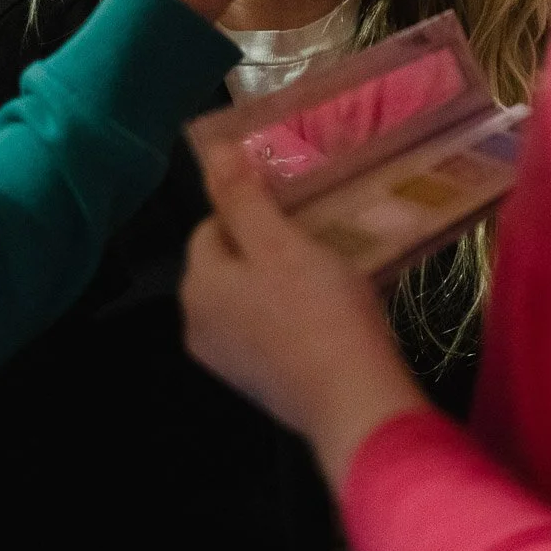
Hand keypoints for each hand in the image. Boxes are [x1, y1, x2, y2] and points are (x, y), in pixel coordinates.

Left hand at [181, 142, 429, 484]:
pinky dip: (289, 314)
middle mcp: (197, 325)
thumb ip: (243, 197)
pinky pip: (265, 328)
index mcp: (197, 286)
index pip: (212, 225)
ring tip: (326, 275)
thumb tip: (212, 148)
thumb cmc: (318, 312)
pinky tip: (325, 314)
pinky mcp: (256, 382)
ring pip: (248, 295)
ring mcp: (226, 360)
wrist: (353, 401)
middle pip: (228, 262)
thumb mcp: (281, 243)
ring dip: (280, 280)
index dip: (253, 210)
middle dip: (266, 246)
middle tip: (316, 242)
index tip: (299, 213)